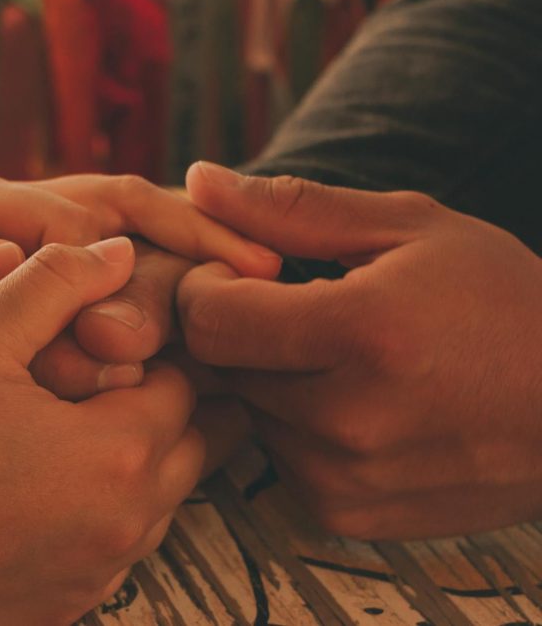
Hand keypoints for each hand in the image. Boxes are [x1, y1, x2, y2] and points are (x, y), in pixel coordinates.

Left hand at [0, 168, 279, 400]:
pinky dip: (158, 292)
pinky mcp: (41, 278)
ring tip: (244, 293)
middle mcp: (14, 210)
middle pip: (120, 207)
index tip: (191, 279)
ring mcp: (32, 240)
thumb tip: (4, 253)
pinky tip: (199, 325)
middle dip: (188, 237)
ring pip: (127, 238)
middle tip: (254, 269)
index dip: (134, 243)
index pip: (70, 211)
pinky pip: (111, 277)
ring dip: (183, 265)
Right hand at [0, 238, 205, 624]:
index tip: (103, 342)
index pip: (184, 385)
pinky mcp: (67, 607)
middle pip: (190, 447)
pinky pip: (118, 552)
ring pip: (161, 503)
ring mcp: (97, 576)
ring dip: (136, 462)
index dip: (149, 352)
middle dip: (156, 406)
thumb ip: (54, 282)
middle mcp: (123, 525)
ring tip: (68, 430)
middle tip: (95, 381)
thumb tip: (120, 252)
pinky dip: (103, 514)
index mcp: (116, 452)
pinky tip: (46, 488)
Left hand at [177, 162, 541, 538]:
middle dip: (238, 330)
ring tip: (336, 357)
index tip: (242, 272)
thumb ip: (291, 209)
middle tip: (292, 309)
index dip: (207, 287)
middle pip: (220, 367)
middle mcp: (348, 419)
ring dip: (268, 379)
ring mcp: (346, 478)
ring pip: (245, 412)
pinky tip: (350, 403)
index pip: (209, 320)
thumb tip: (198, 182)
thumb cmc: (502, 301)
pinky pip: (275, 458)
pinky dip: (294, 427)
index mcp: (364, 333)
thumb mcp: (408, 228)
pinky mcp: (346, 516)